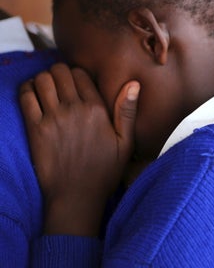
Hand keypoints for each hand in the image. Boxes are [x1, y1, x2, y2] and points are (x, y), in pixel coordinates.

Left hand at [19, 63, 139, 235]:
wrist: (77, 196)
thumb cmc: (104, 171)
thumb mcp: (125, 143)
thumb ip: (127, 111)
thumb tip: (134, 84)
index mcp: (97, 110)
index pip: (80, 74)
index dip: (76, 74)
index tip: (76, 83)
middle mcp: (74, 110)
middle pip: (59, 72)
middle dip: (58, 73)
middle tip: (60, 83)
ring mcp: (53, 119)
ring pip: (42, 80)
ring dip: (42, 79)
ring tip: (46, 88)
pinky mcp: (35, 129)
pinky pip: (25, 96)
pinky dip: (26, 89)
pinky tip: (32, 95)